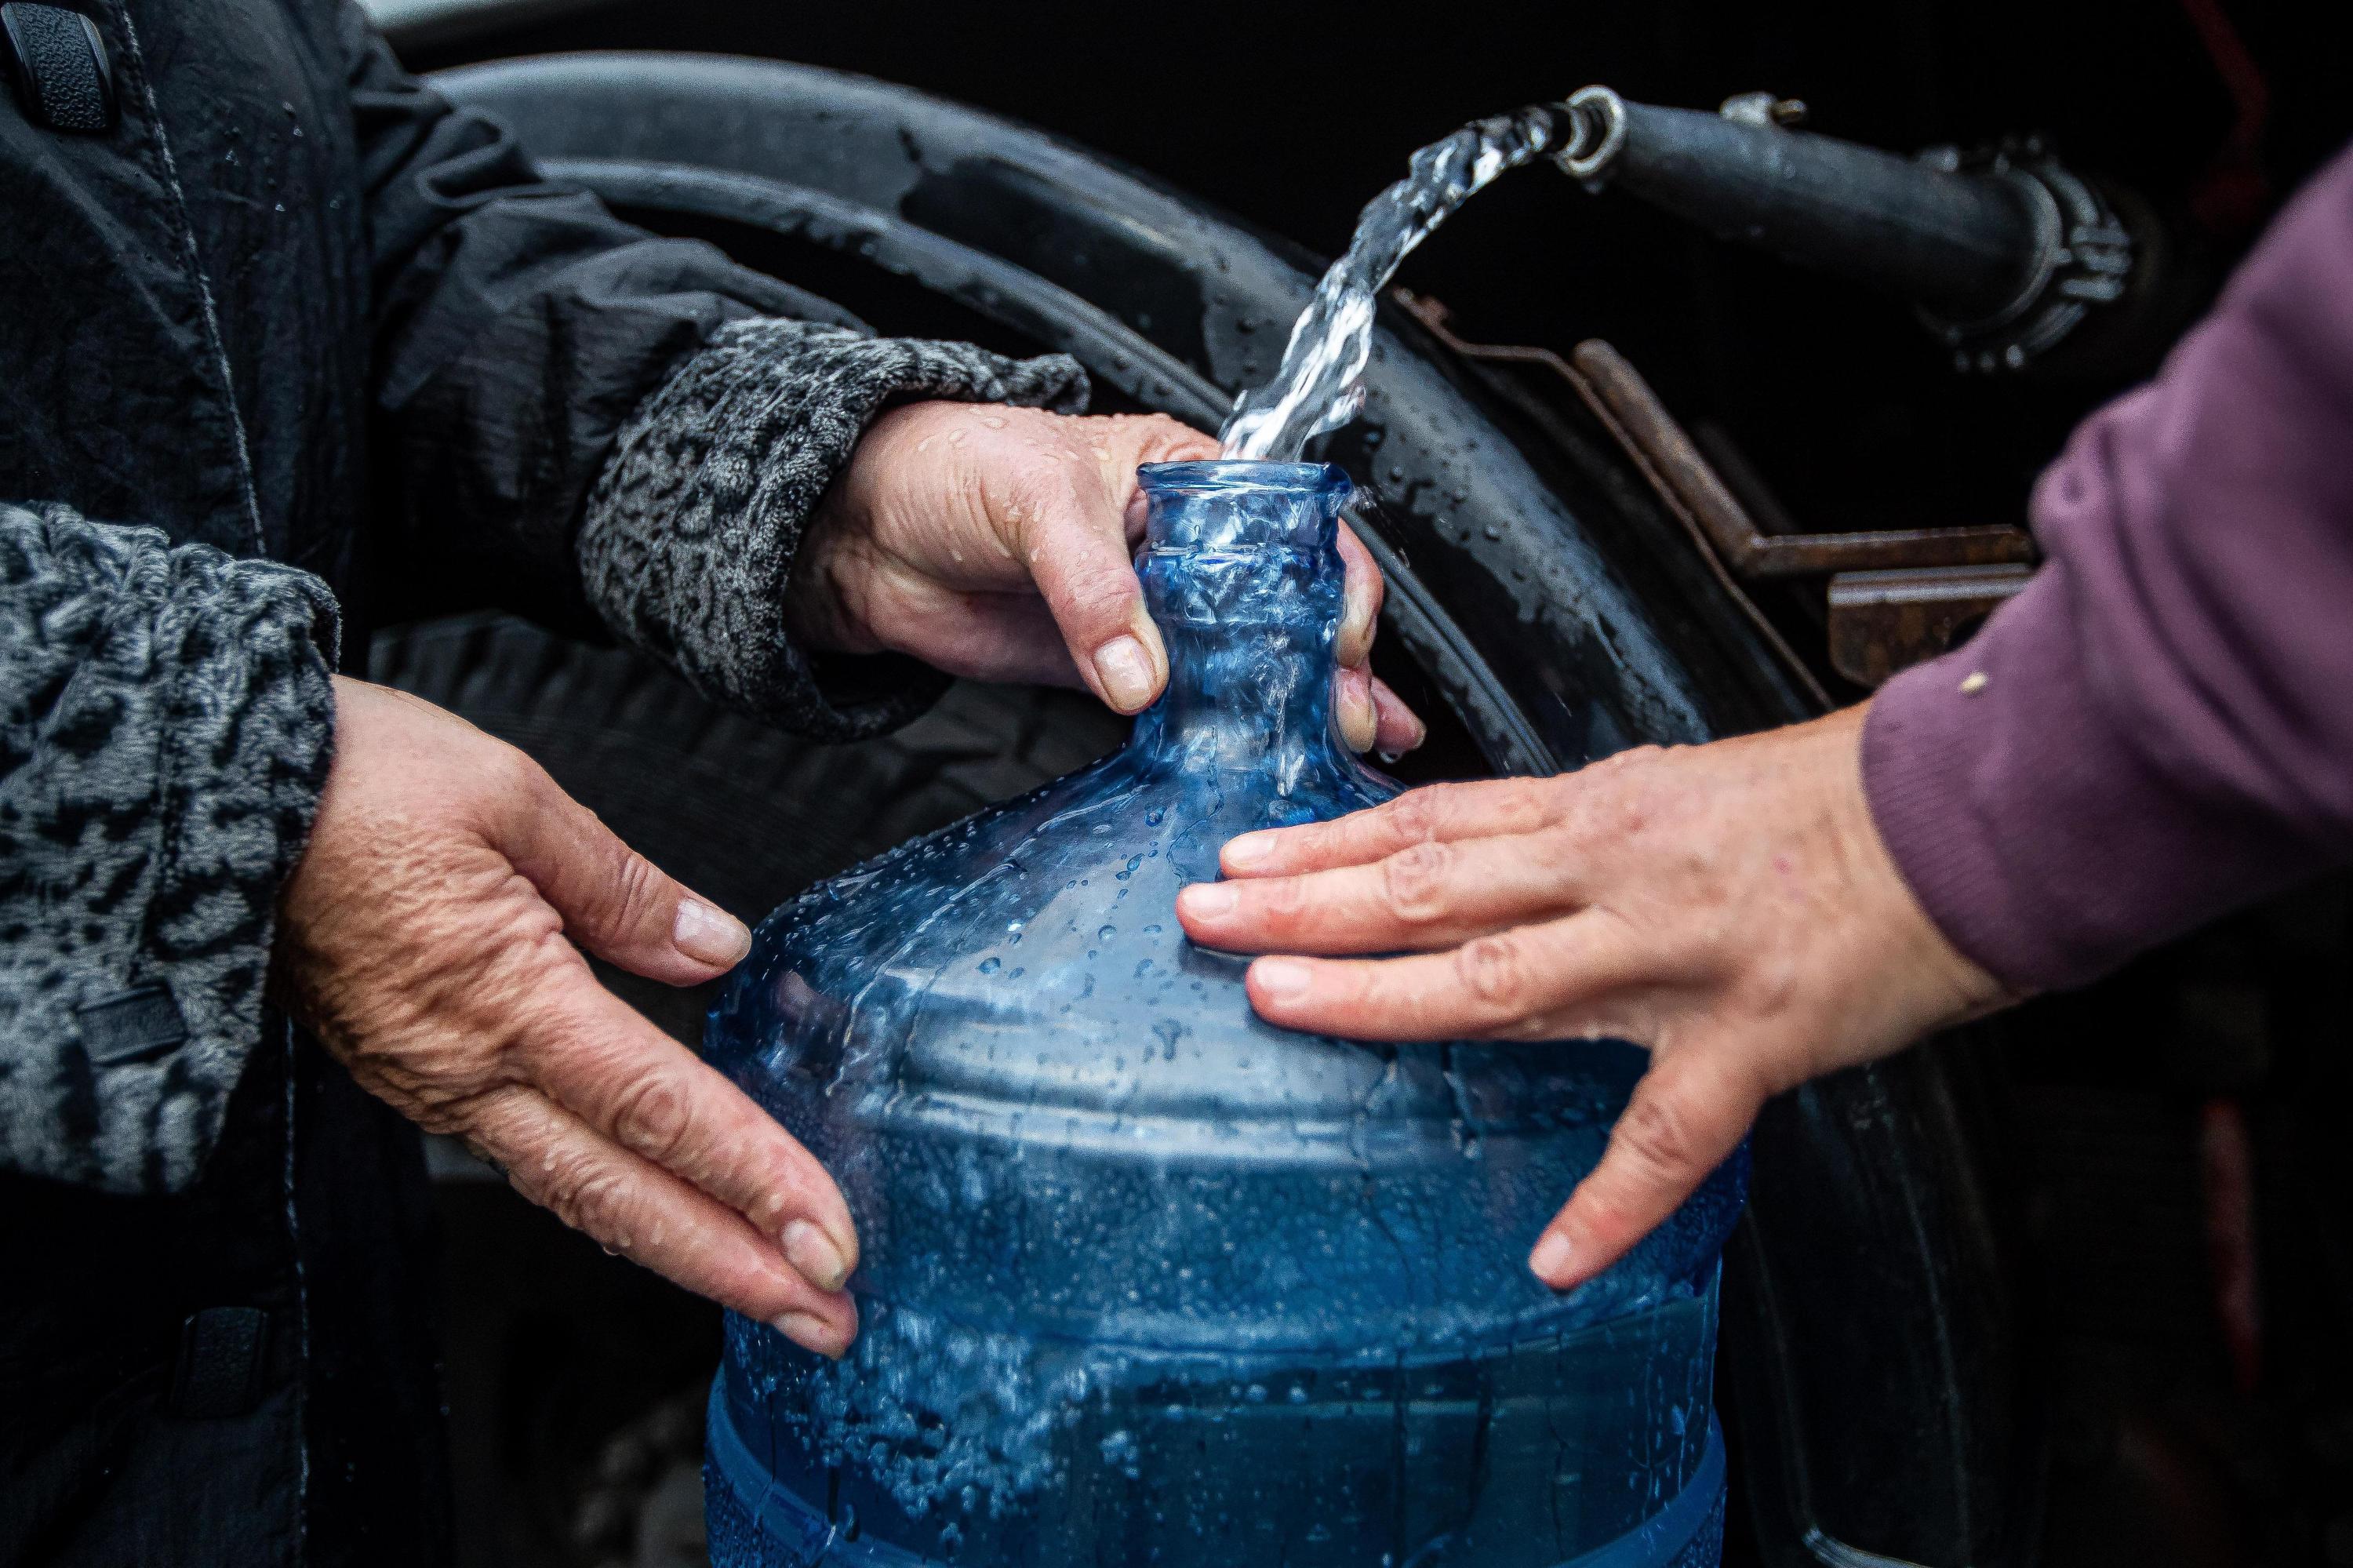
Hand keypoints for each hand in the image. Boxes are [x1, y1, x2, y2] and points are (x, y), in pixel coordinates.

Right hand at [277, 678, 859, 1355]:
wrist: (207, 804)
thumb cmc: (349, 785)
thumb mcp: (510, 797)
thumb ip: (624, 887)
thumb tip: (716, 946)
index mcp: (504, 999)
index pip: (660, 1109)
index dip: (754, 1178)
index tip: (828, 1233)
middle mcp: (467, 1069)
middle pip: (622, 1195)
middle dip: (735, 1267)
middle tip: (827, 1318)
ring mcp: (435, 1084)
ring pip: (578, 1193)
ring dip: (683, 1249)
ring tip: (771, 1289)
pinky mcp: (416, 1074)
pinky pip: (530, 1160)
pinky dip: (609, 1206)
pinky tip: (661, 1219)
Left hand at [788, 402, 1423, 754]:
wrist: (865, 537)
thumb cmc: (951, 471)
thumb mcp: (1035, 502)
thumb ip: (1093, 587)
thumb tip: (1141, 676)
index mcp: (1187, 477)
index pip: (1288, 524)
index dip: (1329, 576)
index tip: (1345, 629)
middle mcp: (1186, 549)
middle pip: (1286, 605)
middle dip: (1334, 659)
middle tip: (1350, 712)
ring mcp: (1157, 617)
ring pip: (1252, 664)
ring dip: (1303, 706)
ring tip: (1350, 748)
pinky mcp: (1119, 675)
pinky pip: (1191, 708)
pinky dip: (1235, 737)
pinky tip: (1276, 763)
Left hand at [1173, 704, 2007, 1291]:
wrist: (1971, 807)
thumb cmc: (1832, 800)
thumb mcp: (1681, 788)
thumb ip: (1580, 830)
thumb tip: (1486, 846)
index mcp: (1600, 812)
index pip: (1433, 825)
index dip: (1326, 842)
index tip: (1239, 853)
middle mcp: (1615, 873)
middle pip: (1432, 888)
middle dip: (1305, 900)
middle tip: (1201, 914)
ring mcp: (1676, 957)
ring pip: (1504, 979)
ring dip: (1383, 996)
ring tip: (1281, 1004)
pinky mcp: (1753, 1036)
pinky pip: (1672, 1136)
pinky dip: (1612, 1204)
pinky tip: (1554, 1258)